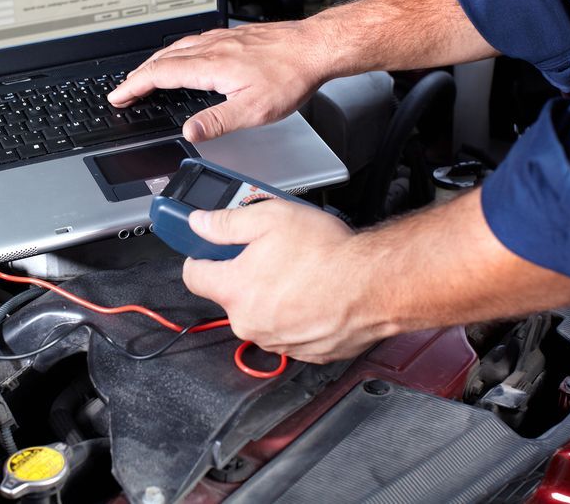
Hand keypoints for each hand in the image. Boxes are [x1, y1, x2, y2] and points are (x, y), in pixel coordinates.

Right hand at [107, 19, 330, 141]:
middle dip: (138, 75)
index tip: (118, 96)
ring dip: (156, 61)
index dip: (134, 86)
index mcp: (211, 66)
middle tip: (124, 88)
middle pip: (163, 58)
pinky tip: (185, 54)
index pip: (160, 75)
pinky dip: (178, 51)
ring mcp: (223, 39)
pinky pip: (195, 41)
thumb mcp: (253, 110)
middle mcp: (213, 48)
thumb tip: (188, 132)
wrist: (315, 47)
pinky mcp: (235, 36)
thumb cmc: (290, 76)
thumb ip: (217, 122)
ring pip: (178, 47)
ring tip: (146, 72)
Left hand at [182, 200, 394, 362]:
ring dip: (271, 296)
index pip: (193, 276)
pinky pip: (288, 331)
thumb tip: (200, 223)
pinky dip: (296, 315)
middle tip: (269, 253)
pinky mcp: (304, 352)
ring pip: (260, 314)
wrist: (376, 285)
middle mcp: (249, 322)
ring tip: (298, 272)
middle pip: (230, 295)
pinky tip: (314, 294)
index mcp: (234, 290)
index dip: (200, 256)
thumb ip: (226, 222)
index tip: (209, 249)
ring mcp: (277, 341)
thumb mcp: (270, 217)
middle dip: (244, 274)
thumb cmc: (327, 253)